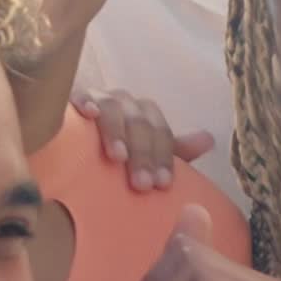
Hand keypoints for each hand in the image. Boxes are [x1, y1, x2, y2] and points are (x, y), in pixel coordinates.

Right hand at [77, 89, 213, 191]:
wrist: (72, 146)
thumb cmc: (114, 153)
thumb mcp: (146, 154)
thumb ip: (174, 150)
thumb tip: (209, 139)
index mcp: (144, 115)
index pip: (161, 131)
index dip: (163, 156)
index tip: (162, 185)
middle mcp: (123, 103)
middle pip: (140, 121)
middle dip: (143, 153)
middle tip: (141, 184)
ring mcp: (97, 98)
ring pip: (114, 108)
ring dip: (118, 132)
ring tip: (118, 158)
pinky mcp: (71, 100)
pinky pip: (79, 95)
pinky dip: (85, 101)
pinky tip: (87, 114)